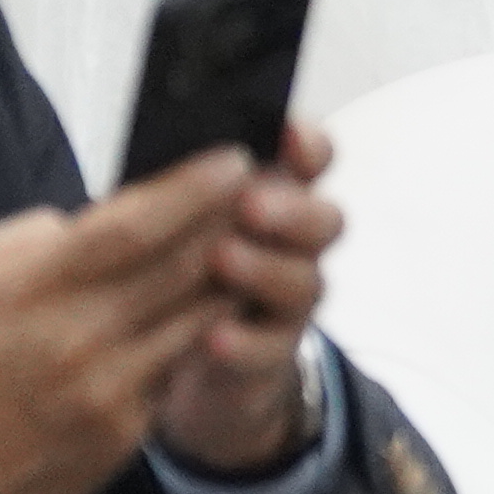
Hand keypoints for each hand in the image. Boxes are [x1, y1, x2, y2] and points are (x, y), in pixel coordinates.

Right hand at [0, 156, 263, 493]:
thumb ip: (25, 238)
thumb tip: (91, 217)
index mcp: (28, 290)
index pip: (133, 225)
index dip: (192, 187)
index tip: (234, 159)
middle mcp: (75, 339)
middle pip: (182, 264)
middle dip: (231, 219)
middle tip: (268, 186)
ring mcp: (107, 390)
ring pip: (198, 314)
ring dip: (232, 275)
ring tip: (255, 239)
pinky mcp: (125, 432)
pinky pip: (177, 365)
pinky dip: (202, 330)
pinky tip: (220, 305)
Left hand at [151, 116, 344, 475]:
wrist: (177, 360)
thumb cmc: (170, 268)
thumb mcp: (169, 217)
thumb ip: (178, 186)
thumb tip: (168, 156)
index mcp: (273, 194)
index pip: (310, 159)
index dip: (307, 145)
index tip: (285, 133)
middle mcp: (293, 245)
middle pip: (326, 220)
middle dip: (293, 209)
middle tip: (251, 205)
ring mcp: (287, 301)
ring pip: (306, 283)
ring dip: (266, 268)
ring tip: (222, 259)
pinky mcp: (269, 354)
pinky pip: (272, 349)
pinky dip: (244, 342)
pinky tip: (213, 335)